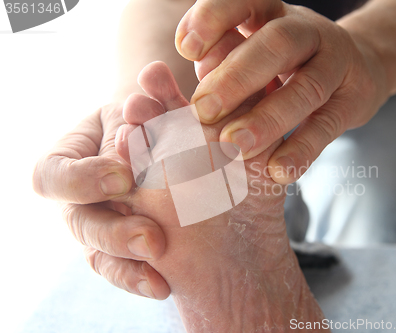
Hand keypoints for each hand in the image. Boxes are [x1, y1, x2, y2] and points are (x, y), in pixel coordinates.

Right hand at [32, 103, 169, 299]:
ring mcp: (94, 229)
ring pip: (99, 256)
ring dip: (128, 267)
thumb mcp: (132, 111)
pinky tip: (161, 286)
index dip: (85, 180)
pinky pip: (121, 271)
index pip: (56, 177)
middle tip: (151, 239)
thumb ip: (134, 119)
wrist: (150, 137)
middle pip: (81, 225)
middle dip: (116, 234)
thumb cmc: (136, 119)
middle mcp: (75, 202)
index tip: (123, 177)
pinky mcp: (116, 250)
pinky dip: (139, 279)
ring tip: (158, 277)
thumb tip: (135, 128)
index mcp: (63, 163)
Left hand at [175, 0, 388, 183]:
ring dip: (268, 118)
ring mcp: (337, 64)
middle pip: (277, 44)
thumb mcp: (257, 50)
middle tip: (203, 110)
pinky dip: (302, 150)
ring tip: (234, 146)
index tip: (186, 49)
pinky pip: (328, 125)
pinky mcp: (354, 99)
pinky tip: (278, 171)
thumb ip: (227, 55)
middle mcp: (307, 31)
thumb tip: (199, 64)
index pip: (244, 2)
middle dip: (237, 77)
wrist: (358, 68)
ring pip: (306, 88)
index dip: (214, 19)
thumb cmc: (289, 62)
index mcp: (274, 13)